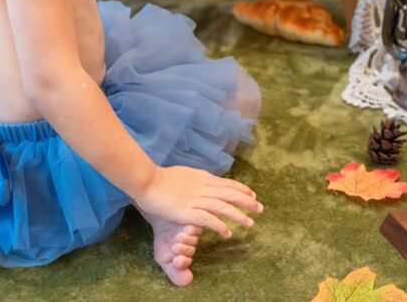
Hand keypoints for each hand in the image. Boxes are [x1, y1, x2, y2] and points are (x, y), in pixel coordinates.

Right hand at [135, 166, 263, 237]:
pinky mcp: (187, 212)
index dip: (242, 189)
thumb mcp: (184, 173)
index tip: (253, 195)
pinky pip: (208, 219)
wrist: (146, 180)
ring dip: (238, 215)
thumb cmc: (160, 178)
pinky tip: (228, 233)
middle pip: (230, 194)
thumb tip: (206, 179)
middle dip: (247, 201)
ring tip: (250, 223)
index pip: (227, 183)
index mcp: (202, 178)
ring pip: (223, 207)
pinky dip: (220, 226)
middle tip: (260, 209)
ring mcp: (195, 199)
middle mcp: (202, 187)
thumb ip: (197, 178)